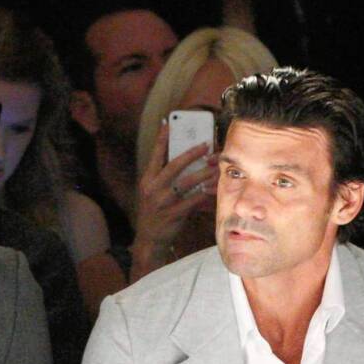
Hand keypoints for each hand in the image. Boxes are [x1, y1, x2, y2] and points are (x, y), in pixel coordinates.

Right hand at [130, 123, 216, 280]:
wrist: (149, 240)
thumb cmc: (155, 214)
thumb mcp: (153, 194)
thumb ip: (165, 179)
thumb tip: (186, 161)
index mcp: (146, 180)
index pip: (154, 155)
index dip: (161, 139)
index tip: (168, 123)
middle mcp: (152, 189)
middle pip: (173, 165)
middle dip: (192, 154)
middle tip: (207, 145)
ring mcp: (162, 202)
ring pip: (186, 182)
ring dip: (204, 173)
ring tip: (217, 166)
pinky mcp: (173, 214)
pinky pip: (193, 200)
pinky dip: (205, 193)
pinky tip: (215, 187)